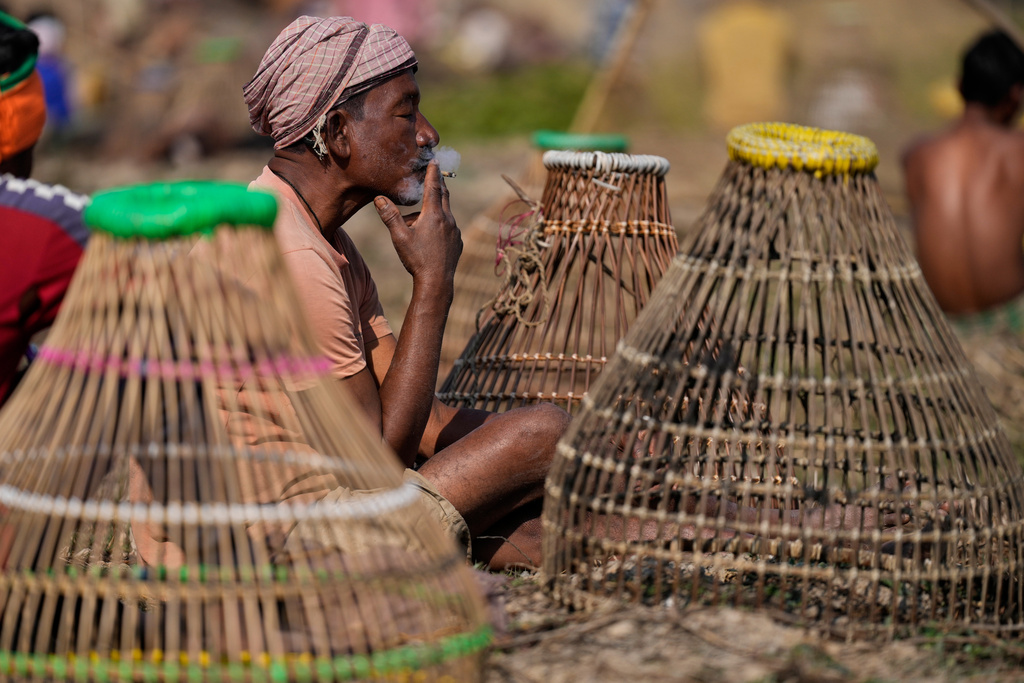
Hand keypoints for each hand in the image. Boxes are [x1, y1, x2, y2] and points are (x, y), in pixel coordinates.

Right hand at [373, 161, 461, 288]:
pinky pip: (449, 227)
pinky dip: (440, 225)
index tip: (434, 160)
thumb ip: (390, 216)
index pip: (433, 186)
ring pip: (444, 214)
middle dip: (437, 185)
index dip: (433, 172)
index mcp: (434, 214)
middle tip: (434, 176)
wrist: (437, 281)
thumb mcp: (399, 237)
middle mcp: (448, 219)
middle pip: (443, 195)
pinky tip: (431, 237)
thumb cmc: (417, 259)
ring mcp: (455, 231)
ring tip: (418, 222)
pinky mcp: (458, 241)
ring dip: (434, 211)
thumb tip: (378, 198)